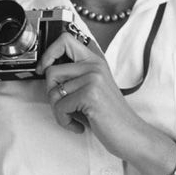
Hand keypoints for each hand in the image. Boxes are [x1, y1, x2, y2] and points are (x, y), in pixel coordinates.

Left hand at [36, 32, 144, 158]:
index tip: (44, 69)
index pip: (64, 40)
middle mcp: (94, 66)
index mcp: (94, 61)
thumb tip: (46, 69)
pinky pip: (60, 107)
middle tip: (65, 105)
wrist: (131, 134)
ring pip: (52, 92)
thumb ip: (75, 75)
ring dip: (59, 111)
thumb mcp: (93, 88)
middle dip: (51, 93)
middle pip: (51, 70)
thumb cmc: (110, 115)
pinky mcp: (90, 94)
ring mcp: (93, 79)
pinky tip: (79, 125)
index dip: (49, 53)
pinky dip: (64, 121)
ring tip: (74, 117)